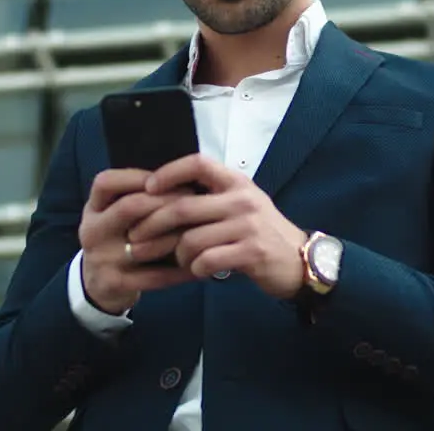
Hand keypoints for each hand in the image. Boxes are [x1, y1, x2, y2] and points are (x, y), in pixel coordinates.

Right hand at [78, 169, 193, 313]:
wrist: (98, 284)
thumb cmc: (118, 239)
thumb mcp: (115, 215)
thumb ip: (138, 197)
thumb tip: (182, 176)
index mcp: (93, 209)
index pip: (106, 183)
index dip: (137, 177)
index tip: (168, 177)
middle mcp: (92, 231)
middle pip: (129, 207)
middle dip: (166, 202)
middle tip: (196, 201)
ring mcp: (101, 259)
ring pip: (146, 243)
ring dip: (178, 236)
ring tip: (204, 230)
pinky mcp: (114, 283)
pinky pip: (154, 276)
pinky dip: (179, 270)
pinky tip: (198, 263)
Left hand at [127, 154, 309, 299]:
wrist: (298, 260)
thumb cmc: (260, 231)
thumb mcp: (240, 204)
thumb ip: (210, 197)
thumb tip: (160, 196)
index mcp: (236, 182)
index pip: (198, 163)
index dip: (169, 172)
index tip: (148, 187)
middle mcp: (242, 199)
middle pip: (183, 207)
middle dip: (152, 225)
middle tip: (135, 239)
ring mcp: (248, 226)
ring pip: (191, 240)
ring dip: (177, 255)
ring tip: (179, 260)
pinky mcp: (252, 252)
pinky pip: (207, 260)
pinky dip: (196, 269)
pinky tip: (199, 270)